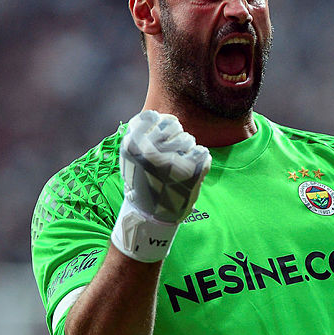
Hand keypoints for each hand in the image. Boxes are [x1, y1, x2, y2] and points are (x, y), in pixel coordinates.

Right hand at [112, 110, 210, 261]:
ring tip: (178, 168)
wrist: (151, 216)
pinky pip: (202, 152)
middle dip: (175, 138)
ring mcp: (172, 160)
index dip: (160, 125)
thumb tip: (158, 117)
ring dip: (187, 150)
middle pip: (173, 125)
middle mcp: (151, 151)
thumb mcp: (131, 158)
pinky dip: (200, 160)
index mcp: (133, 145)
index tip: (161, 138)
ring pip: (188, 138)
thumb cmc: (142, 184)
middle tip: (171, 157)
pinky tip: (191, 172)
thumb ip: (140, 135)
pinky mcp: (191, 171)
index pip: (153, 117)